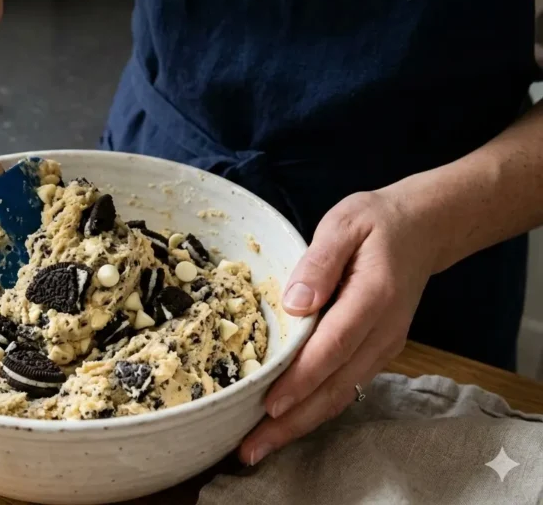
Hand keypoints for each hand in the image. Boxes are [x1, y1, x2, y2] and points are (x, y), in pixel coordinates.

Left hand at [238, 189, 437, 464]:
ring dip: (300, 424)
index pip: (333, 347)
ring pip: (340, 395)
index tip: (270, 404)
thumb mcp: (344, 224)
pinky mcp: (375, 353)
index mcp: (373, 297)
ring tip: (258, 446)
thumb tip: (295, 301)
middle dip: (292, 421)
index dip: (302, 379)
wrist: (421, 230)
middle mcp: (382, 332)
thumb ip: (319, 261)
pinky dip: (314, 410)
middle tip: (250, 447)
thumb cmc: (375, 224)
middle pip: (335, 386)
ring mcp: (382, 347)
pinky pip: (343, 388)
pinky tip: (284, 423)